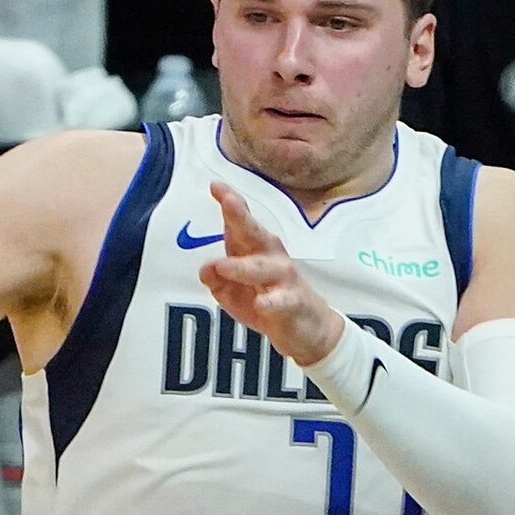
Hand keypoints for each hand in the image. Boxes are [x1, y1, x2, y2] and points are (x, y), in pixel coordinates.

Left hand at [198, 183, 345, 369]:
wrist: (307, 329)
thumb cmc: (267, 300)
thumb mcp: (232, 293)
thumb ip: (216, 279)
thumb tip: (207, 267)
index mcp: (254, 250)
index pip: (239, 223)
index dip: (229, 202)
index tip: (215, 185)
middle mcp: (271, 257)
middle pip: (254, 234)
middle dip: (240, 216)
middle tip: (227, 201)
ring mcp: (284, 279)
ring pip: (264, 268)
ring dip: (243, 267)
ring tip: (223, 266)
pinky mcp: (294, 302)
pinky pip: (283, 301)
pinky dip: (272, 301)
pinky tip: (262, 303)